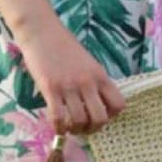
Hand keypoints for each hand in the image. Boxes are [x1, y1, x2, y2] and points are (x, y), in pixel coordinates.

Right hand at [13, 15, 126, 136]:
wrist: (42, 31)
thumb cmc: (64, 47)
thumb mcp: (88, 63)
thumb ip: (94, 82)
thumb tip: (94, 106)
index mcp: (100, 76)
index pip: (119, 105)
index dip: (111, 116)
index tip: (99, 115)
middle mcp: (88, 83)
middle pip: (101, 118)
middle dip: (92, 129)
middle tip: (83, 127)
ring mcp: (69, 86)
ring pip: (80, 121)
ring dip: (74, 130)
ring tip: (69, 127)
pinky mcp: (50, 89)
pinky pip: (58, 118)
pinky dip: (58, 128)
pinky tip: (57, 126)